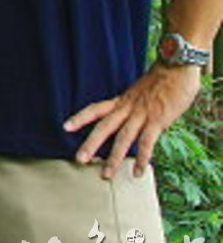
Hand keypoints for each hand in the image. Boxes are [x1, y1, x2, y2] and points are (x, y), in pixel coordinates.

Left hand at [65, 63, 201, 178]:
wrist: (176, 67)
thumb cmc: (162, 80)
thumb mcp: (140, 91)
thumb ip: (134, 105)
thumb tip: (134, 117)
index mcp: (122, 100)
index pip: (95, 109)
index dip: (80, 117)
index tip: (65, 126)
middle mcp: (128, 108)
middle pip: (104, 127)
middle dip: (91, 144)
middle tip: (79, 160)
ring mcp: (142, 115)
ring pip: (123, 139)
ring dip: (114, 158)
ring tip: (106, 175)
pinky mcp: (158, 120)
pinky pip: (147, 142)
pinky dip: (142, 158)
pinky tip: (137, 172)